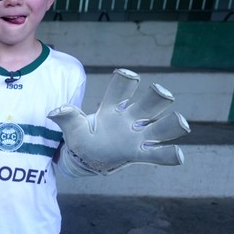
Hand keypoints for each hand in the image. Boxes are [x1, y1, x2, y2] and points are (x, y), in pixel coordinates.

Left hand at [48, 68, 189, 175]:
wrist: (86, 158)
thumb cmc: (82, 138)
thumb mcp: (72, 128)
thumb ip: (67, 117)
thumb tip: (54, 111)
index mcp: (112, 108)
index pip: (120, 90)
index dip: (125, 81)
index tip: (127, 76)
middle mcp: (130, 118)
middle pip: (149, 103)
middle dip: (157, 97)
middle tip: (160, 92)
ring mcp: (137, 135)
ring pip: (160, 126)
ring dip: (170, 124)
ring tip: (180, 122)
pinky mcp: (140, 153)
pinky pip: (158, 154)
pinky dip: (168, 155)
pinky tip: (178, 156)